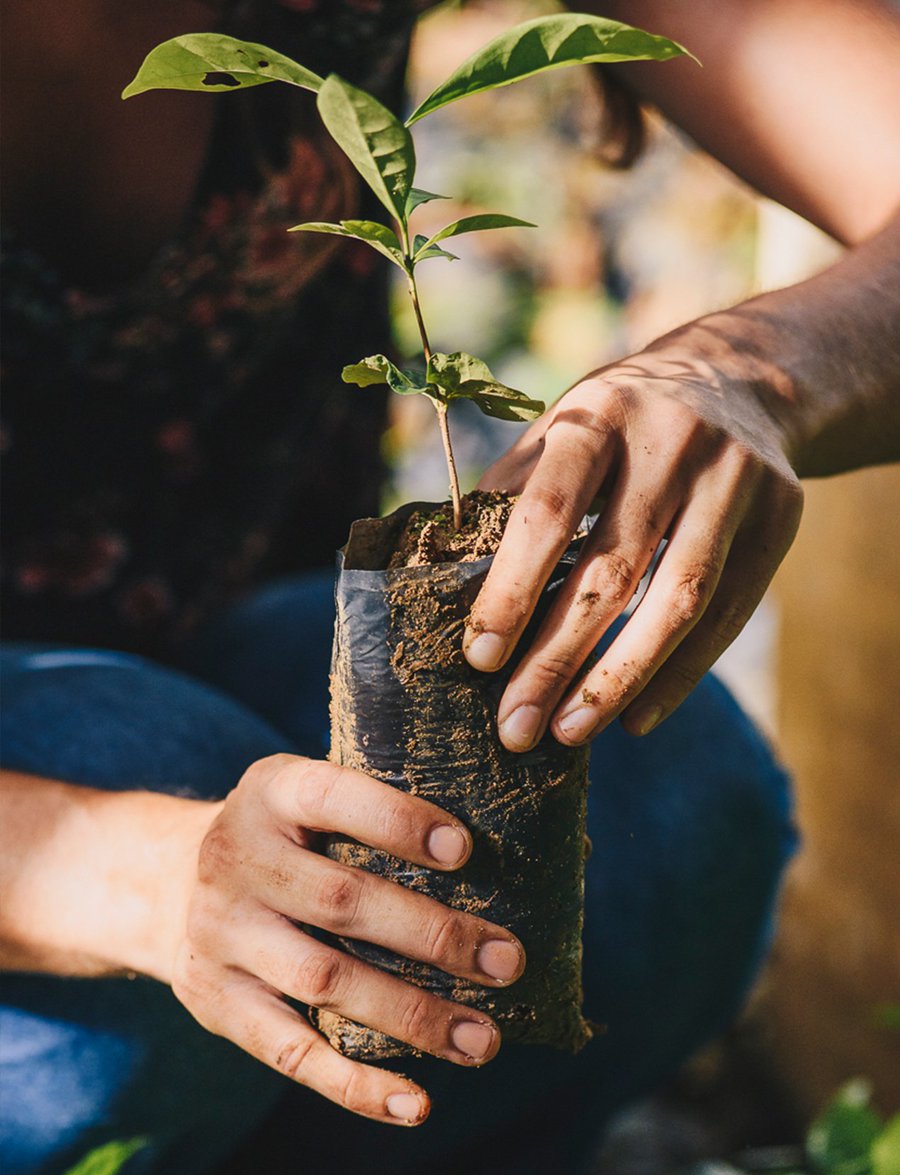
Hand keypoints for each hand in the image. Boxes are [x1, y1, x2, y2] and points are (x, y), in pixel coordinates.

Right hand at [169, 754, 523, 1125]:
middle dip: (433, 934)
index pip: (333, 798)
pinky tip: (415, 1102)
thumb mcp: (308, 795)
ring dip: (412, 1015)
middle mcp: (236, 859)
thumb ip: (377, 806)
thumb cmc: (284, 835)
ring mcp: (221, 934)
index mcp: (271, 792)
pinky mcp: (217, 1002)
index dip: (398, 822)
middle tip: (508, 962)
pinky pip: (290, 1051)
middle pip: (341, 901)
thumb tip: (516, 842)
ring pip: (323, 981)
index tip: (466, 850)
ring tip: (483, 1039)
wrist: (167, 881)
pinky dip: (354, 1085)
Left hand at [464, 319, 803, 748]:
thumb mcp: (565, 425)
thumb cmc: (622, 420)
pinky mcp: (780, 518)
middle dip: (558, 658)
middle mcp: (672, 442)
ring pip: (678, 600)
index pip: (547, 512)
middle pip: (612, 569)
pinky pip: (729, 613)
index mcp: (600, 413)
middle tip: (516, 727)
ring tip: (569, 733)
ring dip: (619, 679)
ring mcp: (735, 479)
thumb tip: (448, 578)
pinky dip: (680, 673)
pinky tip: (635, 717)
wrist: (742, 378)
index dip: (512, 590)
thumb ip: (515, 490)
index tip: (479, 659)